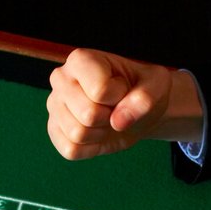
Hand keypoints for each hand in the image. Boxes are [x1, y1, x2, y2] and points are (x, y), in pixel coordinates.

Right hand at [45, 49, 192, 159]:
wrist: (136, 109)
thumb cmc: (143, 90)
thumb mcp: (157, 85)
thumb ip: (145, 97)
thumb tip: (118, 121)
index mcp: (81, 59)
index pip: (100, 91)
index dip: (120, 96)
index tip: (122, 89)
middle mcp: (60, 78)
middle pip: (87, 114)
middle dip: (110, 117)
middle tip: (114, 107)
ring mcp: (53, 105)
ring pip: (77, 134)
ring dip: (100, 133)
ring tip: (105, 119)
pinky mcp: (53, 129)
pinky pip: (70, 150)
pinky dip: (91, 148)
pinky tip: (97, 133)